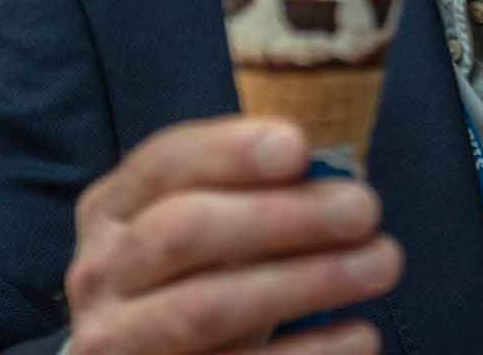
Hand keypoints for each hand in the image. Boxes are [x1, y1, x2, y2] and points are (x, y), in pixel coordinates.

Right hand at [65, 117, 402, 353]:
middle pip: (183, 232)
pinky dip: (308, 352)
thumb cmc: (195, 276)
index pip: (164, 163)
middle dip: (281, 216)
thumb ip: (253, 193)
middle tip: (363, 209)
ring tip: (379, 265)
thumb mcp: (204, 223)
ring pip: (207, 307)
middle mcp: (103, 273)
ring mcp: (119, 340)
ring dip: (305, 281)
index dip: (230, 151)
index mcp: (113, 210)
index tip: (299, 147)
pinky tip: (359, 335)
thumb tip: (336, 178)